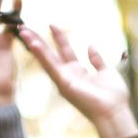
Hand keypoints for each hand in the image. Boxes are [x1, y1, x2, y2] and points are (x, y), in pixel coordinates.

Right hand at [16, 24, 137, 137]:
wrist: (115, 112)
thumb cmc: (114, 97)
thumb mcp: (106, 72)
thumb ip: (97, 60)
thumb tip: (90, 46)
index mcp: (78, 72)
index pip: (65, 51)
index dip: (58, 37)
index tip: (52, 24)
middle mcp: (69, 76)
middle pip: (51, 54)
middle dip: (39, 40)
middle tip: (25, 27)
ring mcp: (64, 80)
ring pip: (46, 59)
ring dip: (34, 45)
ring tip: (23, 31)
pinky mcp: (64, 84)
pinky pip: (50, 66)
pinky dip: (41, 55)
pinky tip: (33, 44)